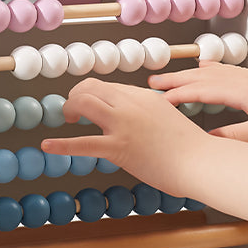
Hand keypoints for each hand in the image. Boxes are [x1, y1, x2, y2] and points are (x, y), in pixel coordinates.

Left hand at [41, 77, 207, 196]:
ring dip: (70, 108)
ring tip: (68, 120)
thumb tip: (135, 117)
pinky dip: (62, 145)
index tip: (88, 106)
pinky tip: (47, 146)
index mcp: (143, 95)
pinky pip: (83, 143)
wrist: (200, 161)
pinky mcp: (119, 148)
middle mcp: (131, 104)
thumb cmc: (190, 146)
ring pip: (84, 102)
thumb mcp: (167, 117)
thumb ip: (149, 112)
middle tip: (73, 112)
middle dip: (76, 96)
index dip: (93, 94)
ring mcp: (124, 124)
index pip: (108, 86)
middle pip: (91, 87)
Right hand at [149, 62, 247, 144]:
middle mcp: (240, 78)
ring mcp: (247, 76)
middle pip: (199, 75)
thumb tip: (206, 139)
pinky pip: (222, 70)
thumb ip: (233, 137)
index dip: (175, 95)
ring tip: (169, 78)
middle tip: (150, 83)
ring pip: (209, 71)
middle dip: (174, 79)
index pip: (198, 89)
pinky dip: (206, 69)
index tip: (154, 101)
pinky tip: (204, 67)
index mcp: (238, 90)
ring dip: (187, 74)